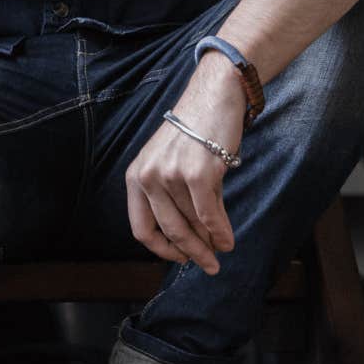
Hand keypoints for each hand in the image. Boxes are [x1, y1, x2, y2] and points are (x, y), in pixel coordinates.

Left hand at [124, 55, 245, 274]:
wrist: (214, 96)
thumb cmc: (195, 131)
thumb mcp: (170, 162)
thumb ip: (170, 196)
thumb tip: (190, 237)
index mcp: (135, 176)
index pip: (141, 228)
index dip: (161, 249)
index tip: (180, 258)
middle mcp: (148, 177)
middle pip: (169, 231)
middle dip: (191, 253)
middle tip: (208, 266)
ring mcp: (171, 175)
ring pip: (193, 224)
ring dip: (210, 243)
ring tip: (222, 250)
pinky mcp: (196, 174)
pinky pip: (209, 215)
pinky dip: (221, 232)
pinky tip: (228, 240)